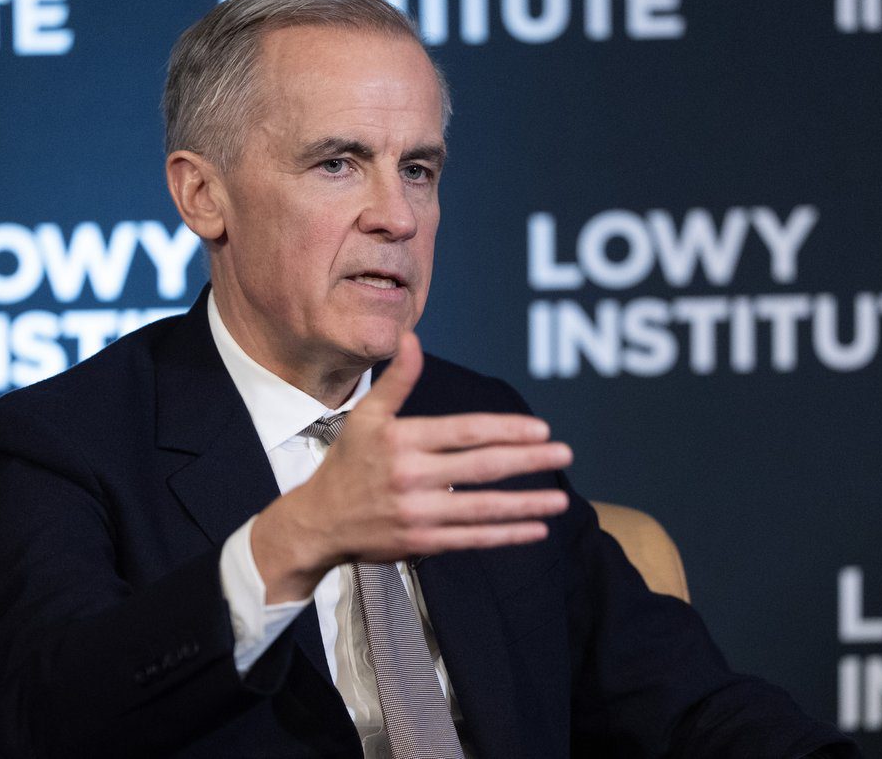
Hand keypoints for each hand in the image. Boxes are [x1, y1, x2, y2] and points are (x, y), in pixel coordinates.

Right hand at [250, 332, 572, 602]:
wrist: (318, 521)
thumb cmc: (347, 462)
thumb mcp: (366, 416)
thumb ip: (397, 380)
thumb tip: (411, 338)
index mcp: (403, 441)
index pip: (465, 432)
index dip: (506, 430)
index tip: (541, 429)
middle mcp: (412, 476)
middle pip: (482, 467)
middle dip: (528, 460)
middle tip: (564, 453)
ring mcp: (419, 513)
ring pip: (483, 508)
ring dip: (526, 504)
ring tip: (561, 499)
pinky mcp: (422, 542)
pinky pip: (472, 538)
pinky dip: (506, 535)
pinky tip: (535, 529)